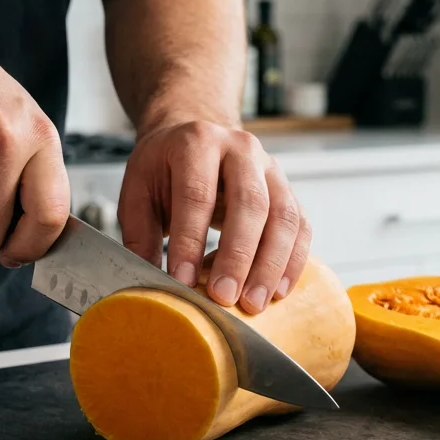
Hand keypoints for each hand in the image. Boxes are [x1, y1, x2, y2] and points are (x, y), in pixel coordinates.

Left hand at [117, 120, 310, 313]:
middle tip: (224, 297)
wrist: (194, 137)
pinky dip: (293, 261)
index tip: (182, 280)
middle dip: (238, 256)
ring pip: (284, 216)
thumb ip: (140, 235)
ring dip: (271, 265)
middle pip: (250, 203)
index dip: (190, 241)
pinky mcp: (288, 190)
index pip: (198, 194)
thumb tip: (149, 284)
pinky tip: (277, 290)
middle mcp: (241, 149)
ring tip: (254, 303)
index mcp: (198, 142)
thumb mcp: (138, 192)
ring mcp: (271, 169)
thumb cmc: (165, 168)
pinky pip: (301, 226)